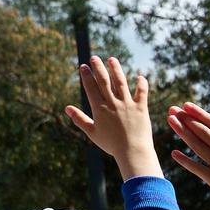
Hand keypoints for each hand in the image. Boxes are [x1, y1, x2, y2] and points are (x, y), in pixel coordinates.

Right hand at [65, 57, 161, 179]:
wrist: (132, 152)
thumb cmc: (111, 144)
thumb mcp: (92, 132)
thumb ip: (79, 119)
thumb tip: (67, 108)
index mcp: (99, 108)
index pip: (91, 87)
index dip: (86, 75)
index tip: (83, 66)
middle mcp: (113, 103)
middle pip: (104, 80)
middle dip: (98, 67)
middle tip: (94, 57)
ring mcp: (128, 104)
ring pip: (121, 82)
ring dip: (116, 69)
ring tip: (112, 59)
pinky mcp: (141, 108)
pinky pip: (142, 92)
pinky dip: (141, 84)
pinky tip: (139, 76)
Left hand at [165, 103, 209, 209]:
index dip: (199, 114)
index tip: (187, 105)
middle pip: (203, 131)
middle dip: (186, 119)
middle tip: (173, 110)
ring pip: (197, 145)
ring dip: (182, 132)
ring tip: (171, 121)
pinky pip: (197, 169)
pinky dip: (185, 161)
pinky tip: (174, 153)